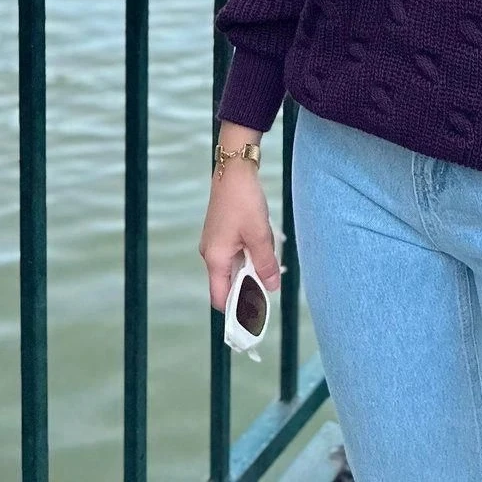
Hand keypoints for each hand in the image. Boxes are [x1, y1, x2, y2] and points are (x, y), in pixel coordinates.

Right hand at [199, 159, 281, 312]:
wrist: (234, 169)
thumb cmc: (244, 201)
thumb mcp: (259, 235)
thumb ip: (265, 264)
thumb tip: (272, 288)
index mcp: (215, 259)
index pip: (220, 298)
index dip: (237, 309)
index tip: (257, 312)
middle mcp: (210, 254)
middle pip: (228, 283)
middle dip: (249, 286)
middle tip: (271, 282)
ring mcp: (214, 243)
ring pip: (234, 267)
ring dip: (251, 268)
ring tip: (271, 261)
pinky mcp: (220, 232)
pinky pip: (234, 253)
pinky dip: (248, 255)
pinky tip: (264, 246)